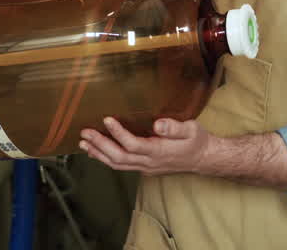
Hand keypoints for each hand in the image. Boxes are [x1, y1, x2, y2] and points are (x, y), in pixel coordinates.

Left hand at [80, 116, 210, 175]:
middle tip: (85, 133)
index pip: (133, 144)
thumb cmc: (197, 141)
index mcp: (159, 151)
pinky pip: (121, 166)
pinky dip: (106, 159)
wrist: (202, 159)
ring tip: (84, 143)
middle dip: (100, 145)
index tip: (106, 119)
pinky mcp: (144, 167)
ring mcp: (145, 167)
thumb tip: (158, 124)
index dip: (118, 133)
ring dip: (99, 154)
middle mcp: (149, 162)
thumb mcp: (191, 129)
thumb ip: (175, 127)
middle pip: (119, 157)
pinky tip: (95, 152)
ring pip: (117, 164)